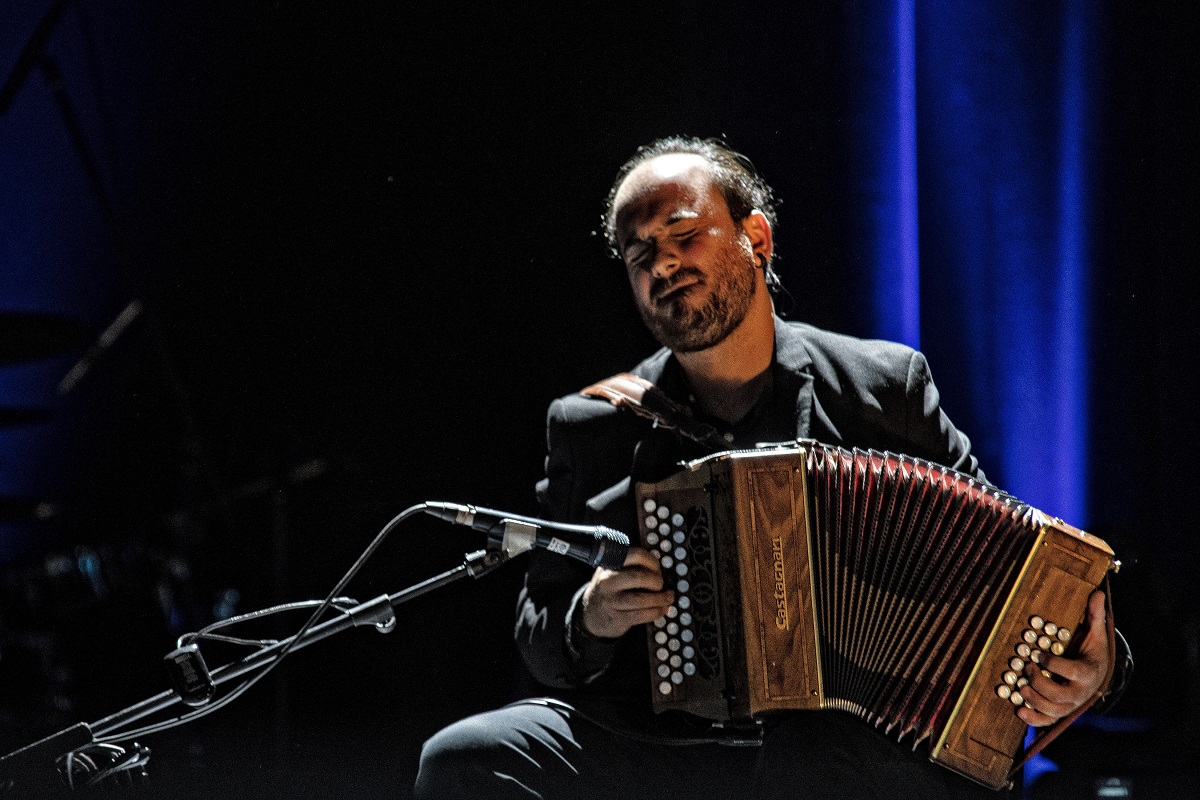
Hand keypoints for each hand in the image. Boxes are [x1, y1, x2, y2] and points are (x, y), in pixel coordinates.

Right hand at [579, 546, 673, 638]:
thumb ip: (631, 567)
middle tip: (662, 586)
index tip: (659, 569)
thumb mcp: (613, 572)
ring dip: (660, 599)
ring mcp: (611, 600)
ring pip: (641, 599)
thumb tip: (661, 571)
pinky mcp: (616, 618)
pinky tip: (661, 610)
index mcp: (610, 564)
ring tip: (668, 599)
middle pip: (640, 577)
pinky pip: (641, 615)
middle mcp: (607, 581)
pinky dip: (655, 612)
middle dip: (657, 582)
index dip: (653, 562)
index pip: (636, 555)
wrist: (590, 615)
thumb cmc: (609, 591)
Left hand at [1018, 590, 1108, 726]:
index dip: (1054, 664)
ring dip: (1034, 700)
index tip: (1039, 654)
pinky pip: (1048, 720)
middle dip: (1040, 682)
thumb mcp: (1096, 633)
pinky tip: (1019, 711)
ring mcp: (1070, 705)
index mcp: (1088, 673)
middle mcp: (1080, 693)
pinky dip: (1033, 719)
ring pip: (1053, 710)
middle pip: (1059, 695)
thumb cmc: (1093, 651)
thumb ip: (1095, 615)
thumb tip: (1098, 592)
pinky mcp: (1061, 712)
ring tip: (1020, 687)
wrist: (1098, 675)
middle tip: (1026, 668)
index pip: (1071, 672)